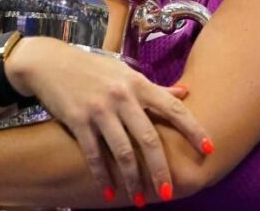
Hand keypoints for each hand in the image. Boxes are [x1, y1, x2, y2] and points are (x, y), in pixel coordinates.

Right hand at [6, 37, 211, 204]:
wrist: (50, 62)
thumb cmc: (92, 68)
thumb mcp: (125, 73)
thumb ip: (154, 87)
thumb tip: (185, 93)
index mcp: (137, 83)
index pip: (173, 107)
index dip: (193, 129)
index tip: (208, 149)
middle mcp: (122, 96)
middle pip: (149, 138)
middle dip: (160, 169)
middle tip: (169, 191)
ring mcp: (99, 109)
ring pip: (122, 151)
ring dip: (132, 180)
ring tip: (139, 200)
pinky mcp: (77, 120)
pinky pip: (94, 154)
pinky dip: (102, 176)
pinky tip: (108, 193)